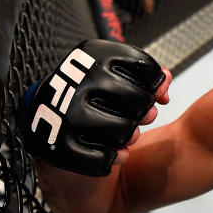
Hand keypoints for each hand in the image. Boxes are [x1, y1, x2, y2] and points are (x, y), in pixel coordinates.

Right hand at [17, 40, 166, 175]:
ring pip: (124, 130)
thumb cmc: (91, 99)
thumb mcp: (114, 77)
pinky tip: (115, 153)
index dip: (157, 84)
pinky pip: (103, 157)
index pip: (144, 65)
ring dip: (131, 136)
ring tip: (128, 135)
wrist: (47, 124)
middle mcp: (76, 80)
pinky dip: (115, 158)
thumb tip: (165, 78)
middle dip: (146, 113)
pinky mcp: (57, 145)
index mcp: (92, 55)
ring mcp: (64, 113)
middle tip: (143, 117)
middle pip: (138, 100)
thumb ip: (144, 75)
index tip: (156, 94)